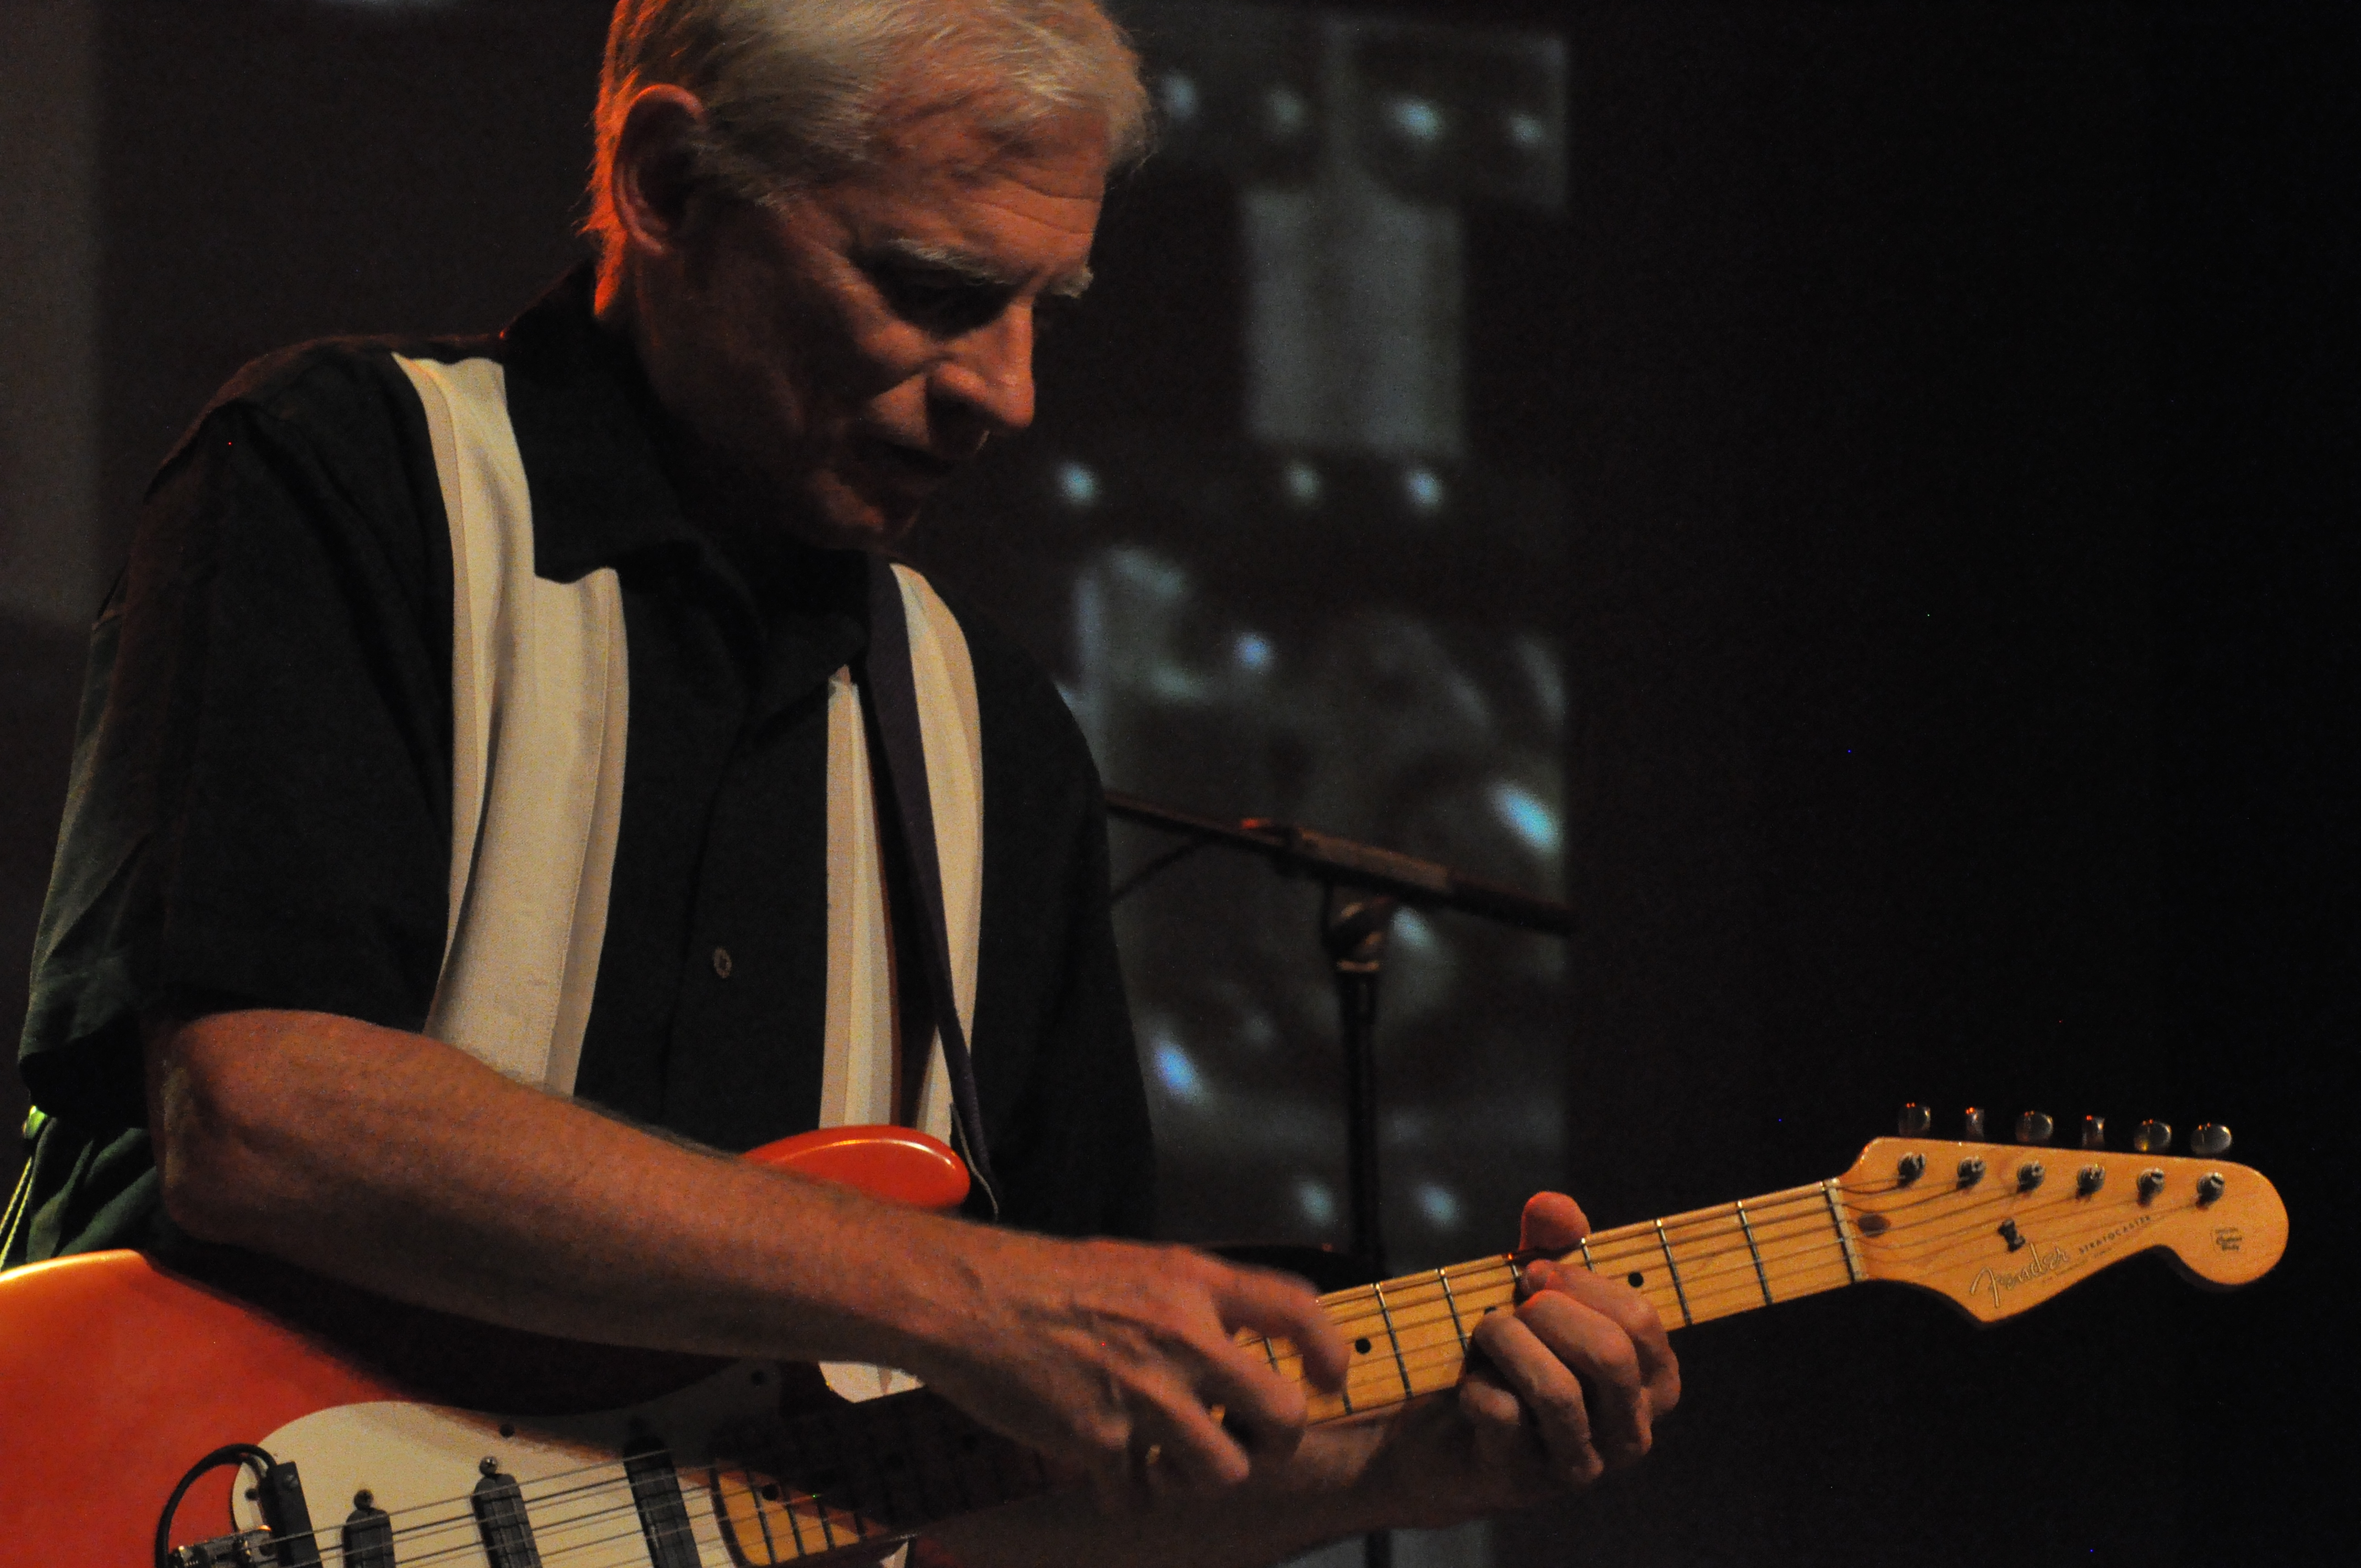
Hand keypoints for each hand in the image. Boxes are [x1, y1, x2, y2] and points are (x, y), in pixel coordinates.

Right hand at [904, 1230, 1351, 1513]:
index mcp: (1194, 1283)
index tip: (1327, 1381)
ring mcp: (1145, 1394)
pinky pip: (1137, 1499)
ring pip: (1222, 1472)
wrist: (964, 1299)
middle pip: (1283, 1417)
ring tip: (1164, 1463)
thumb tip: (1231, 1339)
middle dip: (1272, 1443)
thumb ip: (1188, 1300)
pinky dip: (1122, 1496)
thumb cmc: (1041, 1278)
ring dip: (1197, 1478)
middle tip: (1243, 1441)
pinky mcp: (1099, 1440)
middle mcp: (1183, 1337)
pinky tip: (1100, 1471)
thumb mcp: (1133, 1264)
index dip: (1328, 1352)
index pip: (1297, 1311)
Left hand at [1353, 1192, 1680, 1526]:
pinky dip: (1476, 1385)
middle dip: (1548, 1313)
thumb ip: (1552, 1245)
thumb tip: (1554, 1207)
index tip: (1534, 1271)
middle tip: (1511, 1302)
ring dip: (1507, 1342)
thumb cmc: (1508, 1356)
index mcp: (1652, 1383)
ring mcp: (1581, 1465)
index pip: (1642, 1321)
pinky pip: (1503, 1417)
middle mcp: (1631, 1433)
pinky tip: (1470, 1384)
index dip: (1582, 1283)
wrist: (1443, 1432)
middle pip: (1610, 1357)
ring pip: (1557, 1391)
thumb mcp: (1534, 1294)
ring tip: (1485, 1332)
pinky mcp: (1524, 1482)